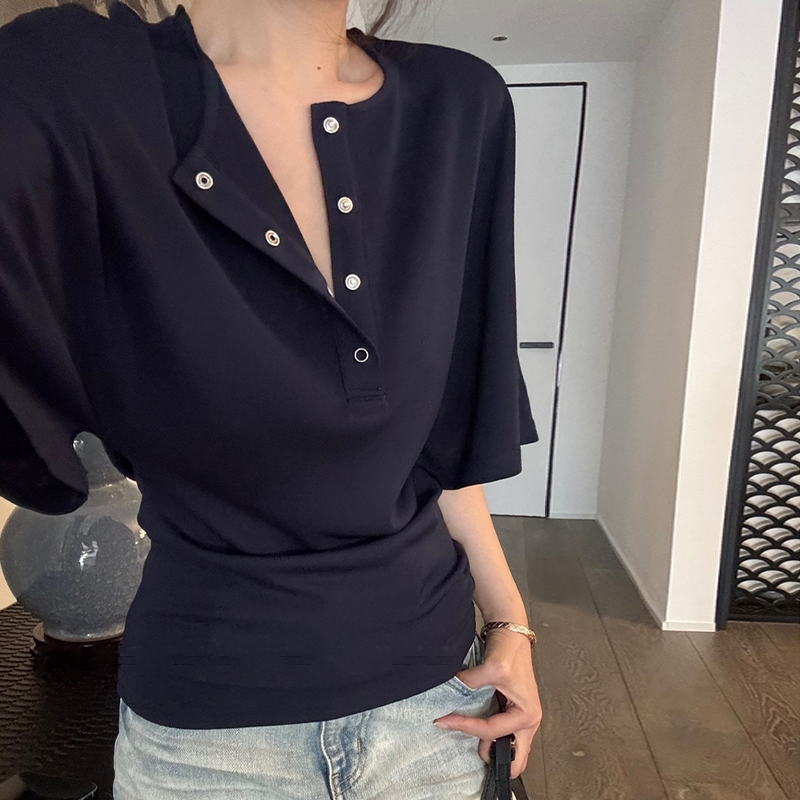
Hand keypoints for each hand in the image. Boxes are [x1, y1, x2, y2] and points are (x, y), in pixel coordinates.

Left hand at [432, 629, 541, 779]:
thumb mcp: (492, 668)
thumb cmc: (509, 651)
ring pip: (511, 750)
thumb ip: (470, 683)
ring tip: (467, 738)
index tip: (444, 720)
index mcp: (527, 714)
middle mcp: (529, 721)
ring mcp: (521, 718)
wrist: (511, 634)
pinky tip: (474, 730)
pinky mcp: (512, 711)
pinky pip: (503, 734)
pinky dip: (490, 738)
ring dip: (491, 749)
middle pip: (516, 758)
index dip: (465, 726)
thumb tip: (451, 692)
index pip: (492, 730)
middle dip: (494, 759)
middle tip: (469, 750)